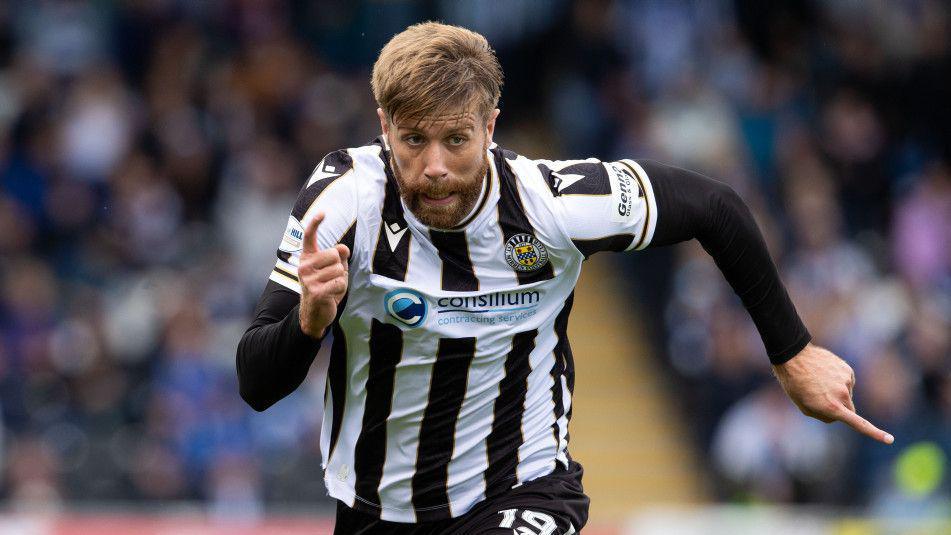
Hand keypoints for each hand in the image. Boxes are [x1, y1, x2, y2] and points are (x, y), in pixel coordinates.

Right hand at [298, 212, 349, 338]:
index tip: (322, 213)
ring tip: (331, 286)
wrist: (314, 313)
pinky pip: (340, 283)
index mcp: (307, 258)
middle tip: (331, 277)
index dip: (315, 223)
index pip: (309, 236)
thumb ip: (338, 256)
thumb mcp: (334, 269)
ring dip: (340, 279)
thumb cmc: (325, 287)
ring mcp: (308, 279)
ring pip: (339, 269)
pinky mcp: (316, 292)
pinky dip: (342, 288)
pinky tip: (333, 294)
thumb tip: (343, 248)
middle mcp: (304, 266)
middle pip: (334, 254)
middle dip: (339, 266)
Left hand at [772, 343, 893, 444]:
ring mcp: (846, 381)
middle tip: (821, 398)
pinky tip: (824, 374)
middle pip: (849, 410)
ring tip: (818, 381)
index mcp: (832, 407)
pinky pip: (846, 381)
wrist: (794, 356)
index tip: (890, 439)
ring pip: (847, 394)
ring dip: (837, 392)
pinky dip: (838, 380)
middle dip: (840, 409)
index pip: (858, 423)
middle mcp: (842, 395)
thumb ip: (825, 416)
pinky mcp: (848, 370)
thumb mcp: (805, 407)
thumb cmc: (795, 384)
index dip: (875, 433)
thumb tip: (840, 416)